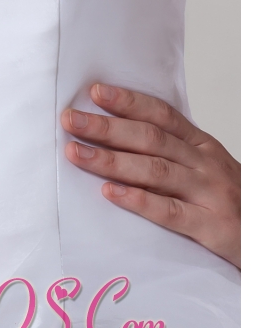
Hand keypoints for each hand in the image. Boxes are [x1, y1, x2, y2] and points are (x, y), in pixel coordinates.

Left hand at [61, 84, 240, 267]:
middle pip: (150, 139)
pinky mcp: (211, 226)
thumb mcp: (206, 168)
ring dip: (111, 160)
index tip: (96, 92)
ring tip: (76, 153)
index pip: (162, 115)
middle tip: (71, 120)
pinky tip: (110, 193)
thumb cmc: (229, 201)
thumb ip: (170, 153)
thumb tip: (117, 136)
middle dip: (107, 128)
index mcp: (202, 146)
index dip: (128, 102)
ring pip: (155, 170)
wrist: (268, 235)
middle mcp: (205, 164)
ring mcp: (209, 194)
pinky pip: (170, 211)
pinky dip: (138, 200)